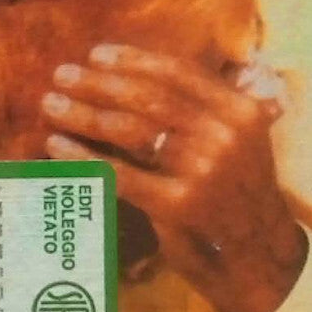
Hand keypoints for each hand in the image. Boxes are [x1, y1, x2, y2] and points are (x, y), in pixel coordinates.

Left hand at [41, 46, 306, 311]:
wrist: (259, 256)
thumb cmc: (235, 193)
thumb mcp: (236, 141)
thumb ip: (200, 109)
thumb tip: (132, 78)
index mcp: (239, 111)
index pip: (179, 73)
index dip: (133, 60)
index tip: (96, 55)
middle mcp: (224, 135)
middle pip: (148, 98)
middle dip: (99, 83)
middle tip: (62, 75)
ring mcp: (203, 170)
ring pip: (129, 130)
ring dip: (83, 114)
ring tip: (52, 104)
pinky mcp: (179, 206)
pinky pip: (118, 173)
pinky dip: (82, 156)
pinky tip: (57, 145)